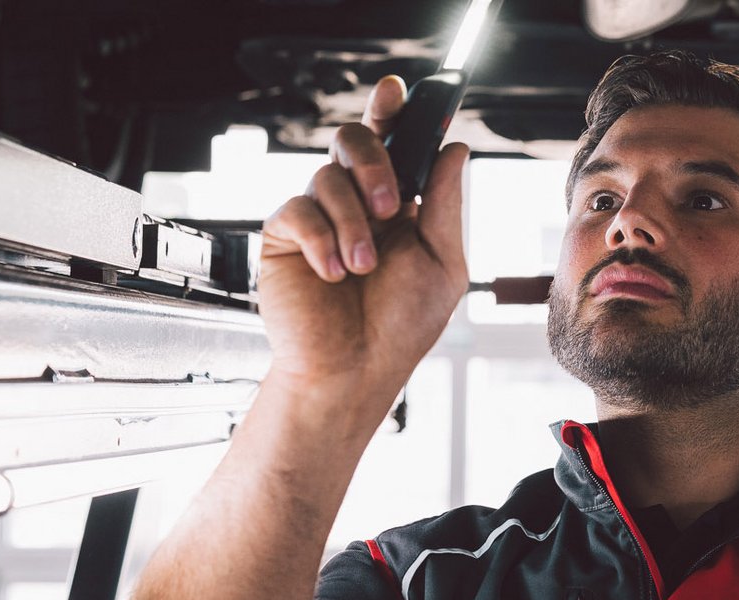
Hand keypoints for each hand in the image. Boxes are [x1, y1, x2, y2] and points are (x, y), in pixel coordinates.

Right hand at [258, 75, 469, 396]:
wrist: (353, 372)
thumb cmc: (398, 327)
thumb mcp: (442, 264)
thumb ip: (443, 205)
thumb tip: (455, 149)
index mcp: (395, 205)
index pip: (391, 143)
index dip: (390, 111)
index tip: (396, 89)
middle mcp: (354, 204)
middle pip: (352, 140)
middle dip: (375, 164)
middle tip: (391, 207)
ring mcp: (317, 218)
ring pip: (327, 177)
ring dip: (353, 222)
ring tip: (363, 268)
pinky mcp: (283, 238)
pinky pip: (296, 211)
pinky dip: (321, 240)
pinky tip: (333, 274)